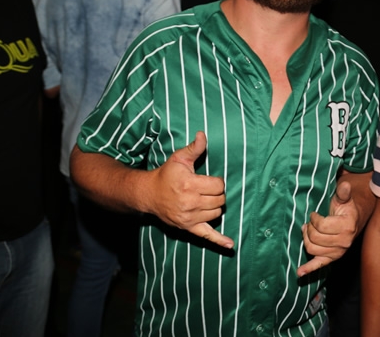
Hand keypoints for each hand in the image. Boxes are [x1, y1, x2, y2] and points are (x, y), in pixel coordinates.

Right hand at [146, 131, 232, 248]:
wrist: (149, 194)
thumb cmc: (166, 175)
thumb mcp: (179, 159)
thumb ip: (194, 148)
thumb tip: (203, 135)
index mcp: (190, 185)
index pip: (219, 186)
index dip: (217, 181)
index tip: (209, 180)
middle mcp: (190, 203)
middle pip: (220, 200)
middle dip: (217, 194)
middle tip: (206, 189)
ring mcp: (189, 217)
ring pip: (217, 214)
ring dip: (215, 207)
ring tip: (204, 200)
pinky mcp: (188, 227)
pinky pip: (206, 236)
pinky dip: (219, 241)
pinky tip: (230, 245)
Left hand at [297, 179, 359, 276]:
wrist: (355, 219)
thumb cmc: (346, 208)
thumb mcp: (344, 198)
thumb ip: (343, 192)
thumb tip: (345, 185)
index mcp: (347, 227)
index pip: (321, 226)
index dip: (314, 218)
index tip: (314, 214)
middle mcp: (344, 242)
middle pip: (315, 238)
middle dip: (309, 228)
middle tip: (310, 221)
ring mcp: (338, 252)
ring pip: (312, 249)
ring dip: (306, 239)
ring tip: (307, 230)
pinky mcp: (332, 258)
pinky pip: (319, 265)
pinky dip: (308, 269)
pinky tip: (300, 273)